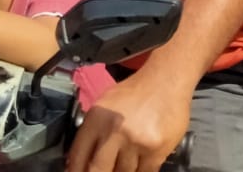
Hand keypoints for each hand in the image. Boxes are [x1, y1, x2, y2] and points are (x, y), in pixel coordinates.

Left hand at [67, 64, 191, 171]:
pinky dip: (141, 171)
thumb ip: (92, 131)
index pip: (77, 157)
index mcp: (97, 118)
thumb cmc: (136, 92)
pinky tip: (140, 162)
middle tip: (105, 168)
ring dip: (123, 170)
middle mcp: (114, 130)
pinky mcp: (156, 149)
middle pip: (97, 171)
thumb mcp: (105, 104)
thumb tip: (79, 161)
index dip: (76, 171)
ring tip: (125, 159)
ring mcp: (136, 141)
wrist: (166, 79)